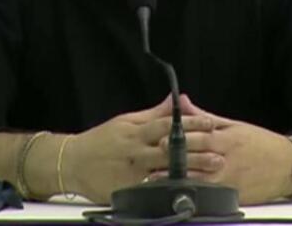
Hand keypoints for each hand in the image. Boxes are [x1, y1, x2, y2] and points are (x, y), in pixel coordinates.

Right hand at [65, 95, 219, 203]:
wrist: (72, 162)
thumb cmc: (100, 141)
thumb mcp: (126, 121)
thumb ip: (153, 114)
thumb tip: (174, 101)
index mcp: (137, 132)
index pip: (168, 124)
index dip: (190, 124)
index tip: (210, 123)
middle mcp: (136, 150)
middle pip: (171, 149)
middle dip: (196, 150)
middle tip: (219, 151)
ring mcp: (133, 171)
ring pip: (165, 170)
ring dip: (190, 170)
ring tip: (211, 171)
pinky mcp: (128, 189)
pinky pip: (152, 188)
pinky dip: (169, 188)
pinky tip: (186, 189)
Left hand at [146, 95, 291, 204]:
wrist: (289, 165)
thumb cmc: (260, 143)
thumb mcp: (234, 125)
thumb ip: (205, 117)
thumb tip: (182, 103)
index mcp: (227, 139)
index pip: (200, 138)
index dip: (180, 139)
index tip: (159, 139)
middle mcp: (227, 160)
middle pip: (197, 160)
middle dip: (174, 161)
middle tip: (152, 162)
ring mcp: (230, 180)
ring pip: (201, 181)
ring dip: (178, 181)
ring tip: (156, 181)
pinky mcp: (234, 195)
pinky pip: (211, 196)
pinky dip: (194, 195)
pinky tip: (178, 195)